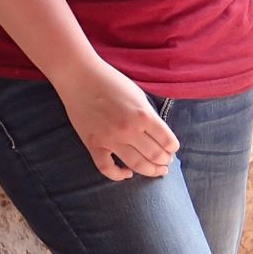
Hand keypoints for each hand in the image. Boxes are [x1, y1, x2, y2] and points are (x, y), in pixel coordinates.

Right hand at [55, 61, 178, 182]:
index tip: (172, 149)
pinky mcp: (93, 145)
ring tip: (156, 170)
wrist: (79, 77)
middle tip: (166, 163)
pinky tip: (127, 173)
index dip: (173, 148)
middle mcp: (129, 129)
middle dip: (164, 162)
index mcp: (143, 115)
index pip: (167, 141)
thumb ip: (148, 115)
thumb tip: (159, 136)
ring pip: (136, 165)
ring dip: (150, 171)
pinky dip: (119, 175)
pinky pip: (107, 169)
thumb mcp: (138, 95)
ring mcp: (110, 139)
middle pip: (155, 156)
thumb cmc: (110, 82)